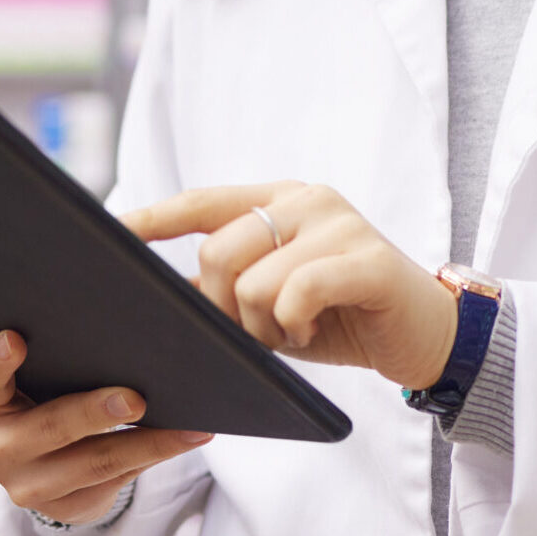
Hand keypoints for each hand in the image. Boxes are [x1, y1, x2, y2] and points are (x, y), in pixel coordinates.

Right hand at [0, 331, 212, 526]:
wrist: (35, 456)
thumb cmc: (41, 387)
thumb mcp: (33, 368)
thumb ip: (54, 343)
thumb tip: (122, 302)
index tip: (16, 338)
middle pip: (49, 428)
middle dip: (95, 413)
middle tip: (136, 399)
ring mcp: (27, 487)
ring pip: (94, 464)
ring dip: (148, 443)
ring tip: (189, 427)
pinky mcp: (64, 508)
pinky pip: (115, 483)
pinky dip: (154, 457)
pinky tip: (186, 439)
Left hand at [125, 182, 458, 389]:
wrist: (426, 335)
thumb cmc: (342, 316)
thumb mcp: (274, 298)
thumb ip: (228, 287)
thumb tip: (160, 299)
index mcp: (280, 201)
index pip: (203, 201)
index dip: (154, 217)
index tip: (109, 233)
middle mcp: (307, 200)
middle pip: (218, 251)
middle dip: (222, 307)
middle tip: (254, 333)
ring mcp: (340, 224)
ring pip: (254, 280)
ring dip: (261, 326)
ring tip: (290, 333)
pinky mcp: (368, 258)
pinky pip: (299, 291)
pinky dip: (293, 324)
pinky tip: (310, 333)